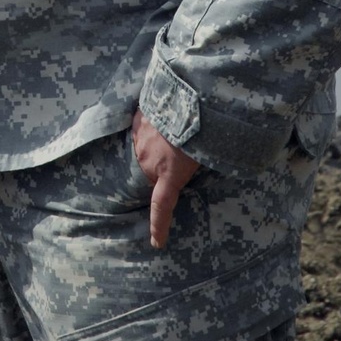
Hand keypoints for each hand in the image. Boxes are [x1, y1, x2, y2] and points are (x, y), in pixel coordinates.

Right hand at [131, 107, 199, 250]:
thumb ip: (192, 164)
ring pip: (145, 150)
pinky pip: (141, 129)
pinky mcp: (137, 121)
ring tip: (173, 131)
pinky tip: (163, 117)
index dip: (158, 226)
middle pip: (152, 171)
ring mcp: (140, 140)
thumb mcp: (203, 153)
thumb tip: (190, 166)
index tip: (157, 242)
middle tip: (179, 152)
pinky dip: (150, 127)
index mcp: (169, 173)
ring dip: (156, 145)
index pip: (161, 206)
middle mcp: (150, 161)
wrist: (188, 98)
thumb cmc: (203, 129)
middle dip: (164, 166)